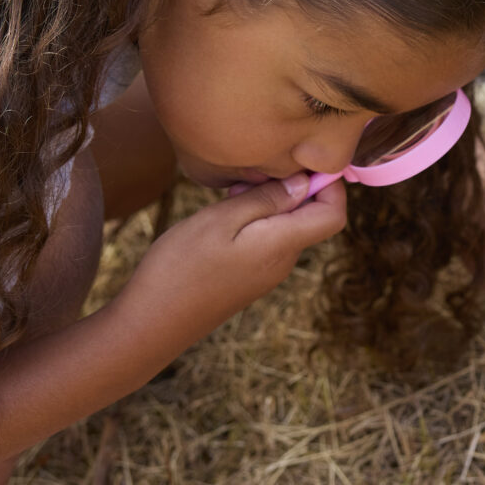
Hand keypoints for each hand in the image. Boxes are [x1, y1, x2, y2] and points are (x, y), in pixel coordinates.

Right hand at [130, 174, 346, 329]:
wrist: (150, 322)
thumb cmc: (181, 267)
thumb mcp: (221, 220)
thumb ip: (266, 200)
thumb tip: (305, 183)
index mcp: (283, 245)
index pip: (334, 214)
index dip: (328, 183)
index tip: (299, 162)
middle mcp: (283, 261)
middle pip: (311, 217)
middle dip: (292, 188)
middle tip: (251, 175)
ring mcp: (267, 272)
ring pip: (287, 226)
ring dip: (268, 202)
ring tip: (231, 193)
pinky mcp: (250, 277)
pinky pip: (267, 240)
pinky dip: (255, 219)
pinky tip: (223, 215)